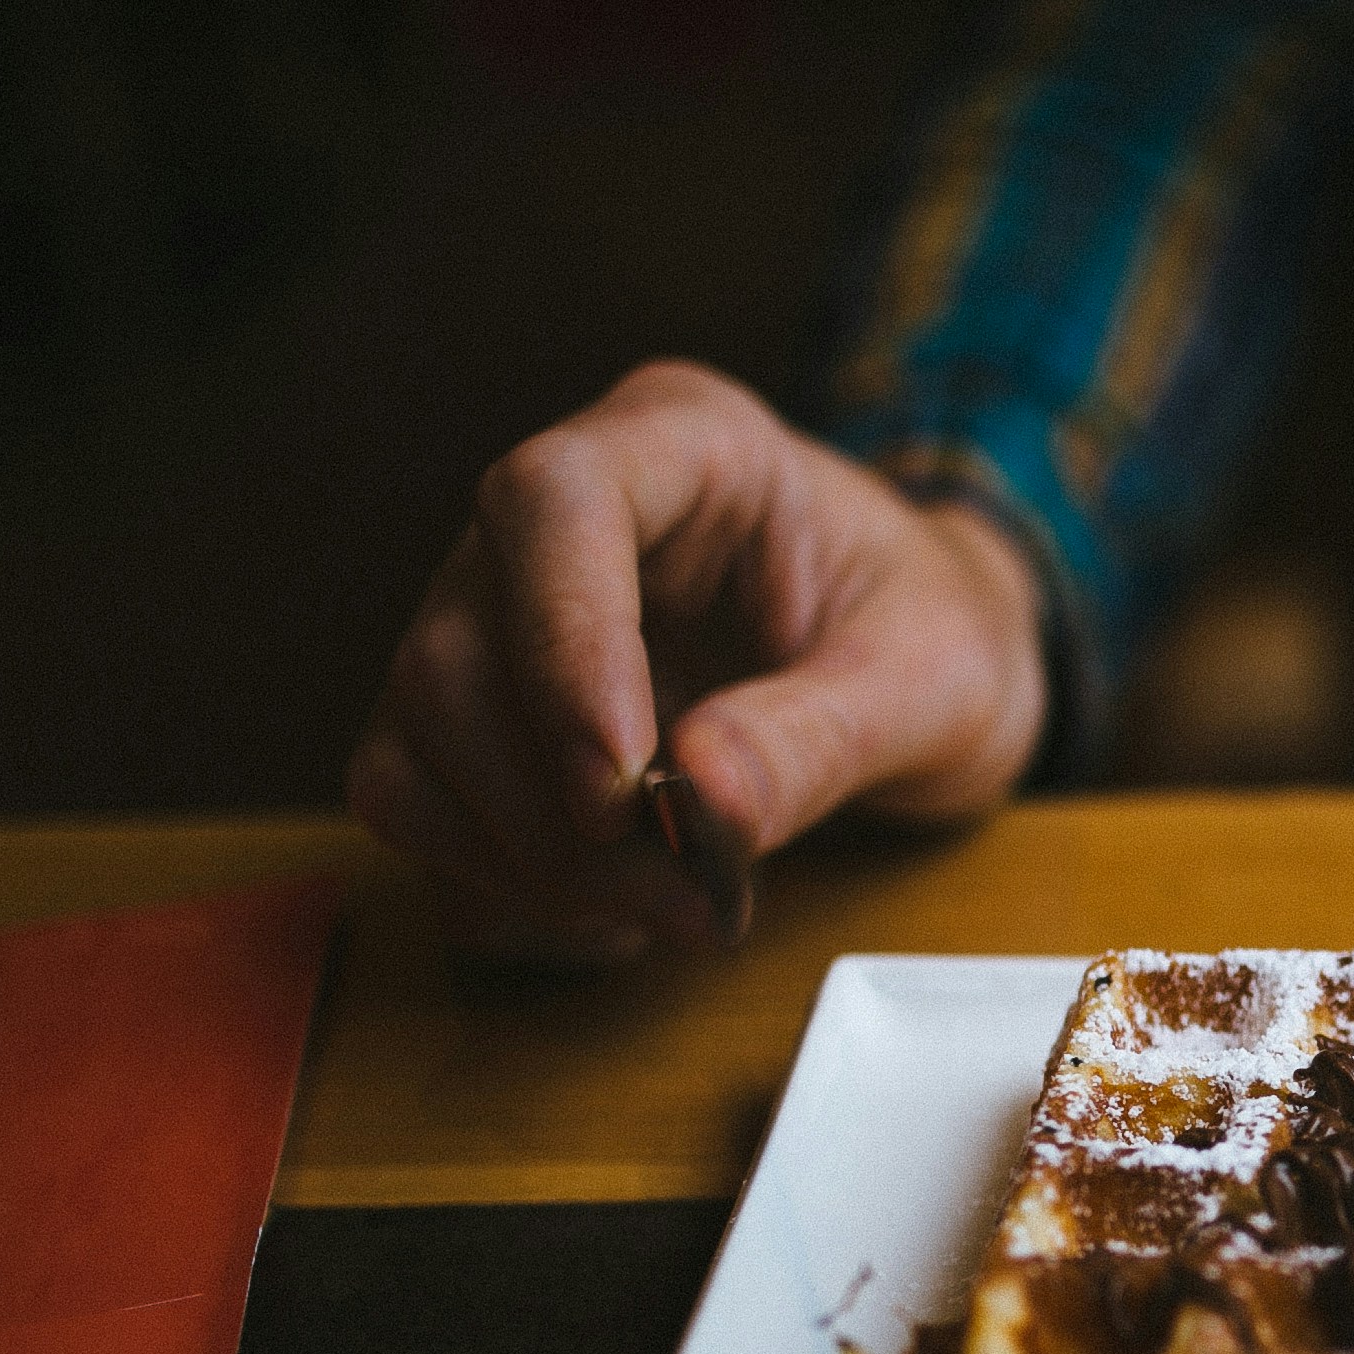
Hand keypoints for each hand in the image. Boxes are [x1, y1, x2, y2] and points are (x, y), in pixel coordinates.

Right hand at [349, 361, 1044, 958]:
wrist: (923, 669)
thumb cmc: (933, 636)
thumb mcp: (934, 682)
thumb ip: (824, 734)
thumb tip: (701, 799)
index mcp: (686, 441)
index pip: (552, 498)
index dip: (565, 644)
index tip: (624, 783)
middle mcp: (559, 516)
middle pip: (459, 647)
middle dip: (560, 811)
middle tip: (690, 901)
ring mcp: (498, 610)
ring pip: (419, 735)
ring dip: (530, 861)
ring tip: (678, 912)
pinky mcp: (478, 712)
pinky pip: (418, 801)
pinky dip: (502, 881)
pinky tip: (619, 911)